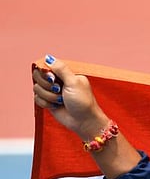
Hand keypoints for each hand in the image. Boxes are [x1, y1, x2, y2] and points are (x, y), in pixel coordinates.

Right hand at [31, 54, 141, 177]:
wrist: (83, 121)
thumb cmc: (83, 102)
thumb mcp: (74, 82)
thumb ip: (61, 69)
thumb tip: (48, 57)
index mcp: (65, 73)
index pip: (46, 66)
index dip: (46, 73)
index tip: (53, 79)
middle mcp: (57, 81)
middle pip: (38, 76)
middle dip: (47, 85)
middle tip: (58, 90)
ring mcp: (51, 91)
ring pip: (36, 88)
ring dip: (48, 96)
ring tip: (60, 100)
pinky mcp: (48, 101)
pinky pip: (36, 98)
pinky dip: (45, 103)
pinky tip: (56, 106)